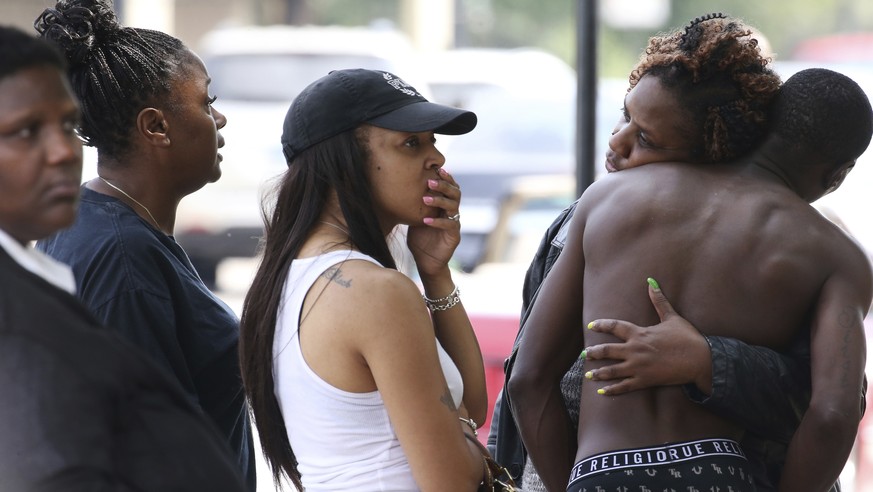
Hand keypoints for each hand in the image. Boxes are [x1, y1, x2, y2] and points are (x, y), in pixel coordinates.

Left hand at [407, 168, 461, 277]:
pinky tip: (426, 220)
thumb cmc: (420, 240)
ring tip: (426, 198)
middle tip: (430, 181)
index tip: (437, 169)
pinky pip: (449, 225)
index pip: (450, 187)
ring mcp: (454, 224)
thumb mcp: (415, 218)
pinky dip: (438, 222)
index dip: (446, 178)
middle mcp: (452, 213)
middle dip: (444, 185)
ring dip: (440, 201)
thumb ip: (414, 205)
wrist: (426, 263)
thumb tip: (399, 187)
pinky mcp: (454, 237)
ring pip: (453, 207)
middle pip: (455, 193)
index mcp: (444, 206)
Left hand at [583, 279, 712, 394]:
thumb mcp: (672, 317)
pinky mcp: (645, 380)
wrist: (701, 359)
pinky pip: (625, 386)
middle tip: (584, 354)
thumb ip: (659, 300)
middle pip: (607, 350)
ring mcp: (639, 366)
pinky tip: (602, 392)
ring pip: (612, 370)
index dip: (602, 325)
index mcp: (639, 333)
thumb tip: (651, 281)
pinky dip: (613, 390)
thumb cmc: (687, 337)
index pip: (615, 327)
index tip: (591, 326)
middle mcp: (635, 350)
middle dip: (594, 352)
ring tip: (587, 374)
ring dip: (598, 372)